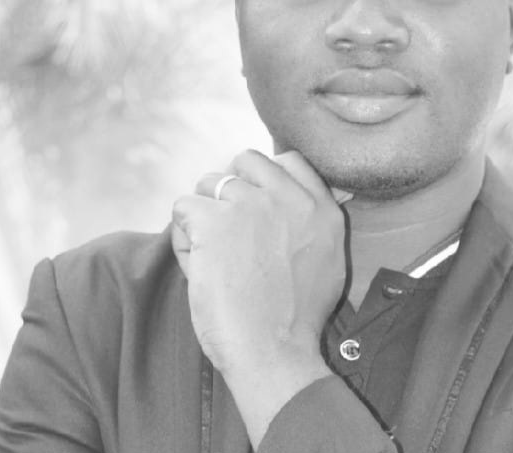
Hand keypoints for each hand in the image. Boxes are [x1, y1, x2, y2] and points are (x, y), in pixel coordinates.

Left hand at [170, 149, 347, 445]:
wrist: (275, 352)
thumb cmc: (297, 319)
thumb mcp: (329, 260)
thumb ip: (315, 224)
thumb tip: (299, 205)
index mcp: (321, 208)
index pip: (290, 160)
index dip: (264, 176)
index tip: (255, 202)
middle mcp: (288, 197)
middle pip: (245, 160)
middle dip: (230, 186)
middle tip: (226, 225)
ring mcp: (251, 205)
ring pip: (209, 182)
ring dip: (204, 213)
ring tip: (211, 254)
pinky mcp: (215, 220)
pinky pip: (183, 208)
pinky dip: (183, 236)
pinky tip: (198, 265)